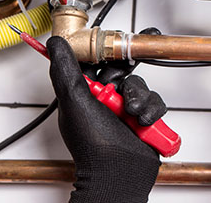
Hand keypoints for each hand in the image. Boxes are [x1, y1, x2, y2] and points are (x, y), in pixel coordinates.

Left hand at [47, 36, 165, 202]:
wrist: (119, 172)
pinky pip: (155, 101)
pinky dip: (152, 110)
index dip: (106, 48)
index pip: (95, 60)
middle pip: (122, 69)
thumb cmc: (93, 145)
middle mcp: (105, 98)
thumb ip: (65, 69)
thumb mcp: (74, 101)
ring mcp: (125, 108)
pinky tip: (143, 122)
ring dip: (140, 97)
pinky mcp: (144, 118)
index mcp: (85, 92)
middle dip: (127, 74)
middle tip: (124, 79)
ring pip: (140, 85)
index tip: (117, 39)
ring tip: (133, 113)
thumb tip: (55, 44)